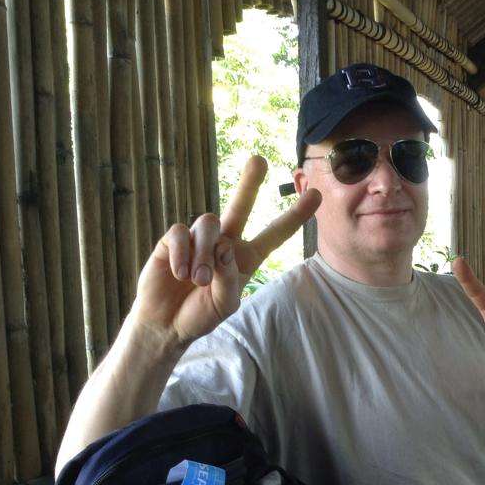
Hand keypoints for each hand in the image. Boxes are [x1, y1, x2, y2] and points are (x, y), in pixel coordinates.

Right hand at [131, 155, 321, 347]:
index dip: (295, 216)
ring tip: (198, 280)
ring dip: (205, 254)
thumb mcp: (225, 303)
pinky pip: (180, 233)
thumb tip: (222, 246)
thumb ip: (230, 278)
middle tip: (259, 160)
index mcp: (246, 257)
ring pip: (209, 223)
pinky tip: (179, 273)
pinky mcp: (172, 240)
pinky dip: (181, 255)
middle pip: (241, 206)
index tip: (317, 195)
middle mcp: (224, 242)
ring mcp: (199, 238)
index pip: (274, 233)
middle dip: (249, 183)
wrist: (167, 323)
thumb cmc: (201, 313)